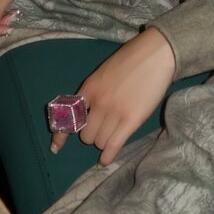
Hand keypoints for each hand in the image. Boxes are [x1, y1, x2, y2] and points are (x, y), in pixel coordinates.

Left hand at [51, 27, 175, 166]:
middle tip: (104, 130)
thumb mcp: (105, 72)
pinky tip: (106, 161)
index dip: (61, 135)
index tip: (56, 148)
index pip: (68, 117)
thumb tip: (90, 113)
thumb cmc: (134, 59)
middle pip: (86, 134)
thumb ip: (96, 92)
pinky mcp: (131, 120)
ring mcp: (114, 111)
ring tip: (113, 136)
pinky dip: (108, 156)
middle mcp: (98, 101)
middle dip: (93, 134)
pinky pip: (113, 145)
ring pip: (99, 142)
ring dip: (104, 142)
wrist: (157, 53)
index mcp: (89, 87)